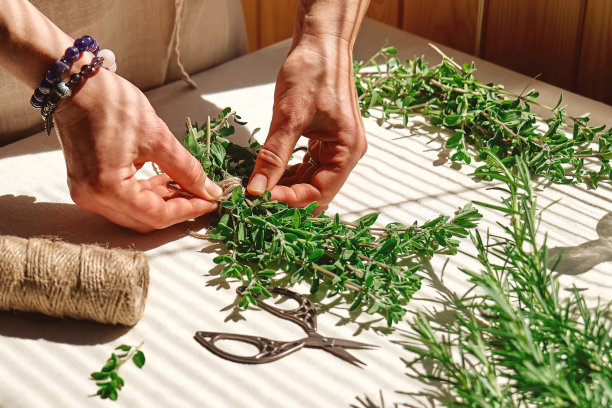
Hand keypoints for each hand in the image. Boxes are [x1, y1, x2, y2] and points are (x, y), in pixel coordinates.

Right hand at [53, 68, 221, 232]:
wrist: (75, 84)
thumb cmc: (111, 104)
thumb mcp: (158, 137)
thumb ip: (186, 169)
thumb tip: (209, 191)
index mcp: (107, 189)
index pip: (157, 216)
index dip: (189, 210)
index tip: (211, 202)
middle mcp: (93, 198)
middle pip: (145, 220)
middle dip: (177, 209)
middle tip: (202, 195)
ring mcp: (86, 193)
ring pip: (135, 212)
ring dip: (163, 202)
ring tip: (187, 185)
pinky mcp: (87, 184)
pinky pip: (123, 200)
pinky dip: (146, 194)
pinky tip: (165, 180)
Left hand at [247, 42, 366, 207]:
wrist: (320, 42)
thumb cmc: (313, 70)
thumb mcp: (289, 116)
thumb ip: (273, 156)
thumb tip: (258, 188)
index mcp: (347, 150)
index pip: (320, 193)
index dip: (291, 201)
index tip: (261, 199)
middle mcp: (346, 153)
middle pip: (316, 191)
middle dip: (287, 197)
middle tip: (257, 196)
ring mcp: (336, 147)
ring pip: (310, 181)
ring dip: (286, 186)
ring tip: (259, 186)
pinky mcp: (324, 140)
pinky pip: (308, 166)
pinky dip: (289, 172)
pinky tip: (270, 172)